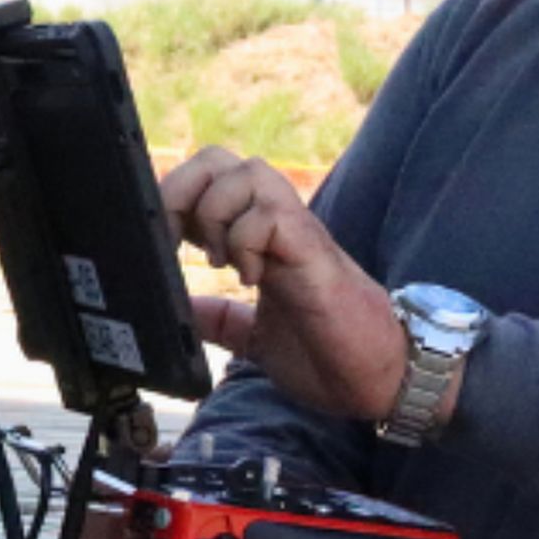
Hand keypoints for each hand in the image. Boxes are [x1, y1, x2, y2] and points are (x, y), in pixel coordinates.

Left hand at [160, 146, 409, 422]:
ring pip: (247, 172)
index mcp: (259, 239)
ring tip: (220, 260)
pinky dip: (247, 241)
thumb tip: (179, 309)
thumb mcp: (253, 337)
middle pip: (220, 159)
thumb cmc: (327, 355)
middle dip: (183, 193)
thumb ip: (219, 318)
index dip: (174, 197)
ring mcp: (298, 235)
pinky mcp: (314, 254)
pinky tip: (252, 278)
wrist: (378, 379)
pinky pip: (271, 216)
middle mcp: (278, 225)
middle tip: (180, 245)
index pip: (208, 179)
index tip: (160, 243)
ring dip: (216, 214)